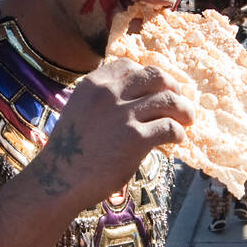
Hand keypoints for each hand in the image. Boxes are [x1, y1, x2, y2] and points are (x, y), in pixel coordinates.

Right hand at [30, 58, 194, 206]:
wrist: (59, 180)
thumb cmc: (71, 151)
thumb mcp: (81, 110)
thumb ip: (105, 101)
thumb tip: (140, 99)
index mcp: (94, 84)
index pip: (132, 66)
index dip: (150, 77)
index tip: (159, 89)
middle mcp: (109, 93)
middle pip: (156, 77)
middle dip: (173, 88)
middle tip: (179, 103)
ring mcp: (123, 115)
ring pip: (169, 100)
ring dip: (184, 110)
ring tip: (187, 121)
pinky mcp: (135, 138)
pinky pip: (169, 127)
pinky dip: (178, 133)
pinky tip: (177, 140)